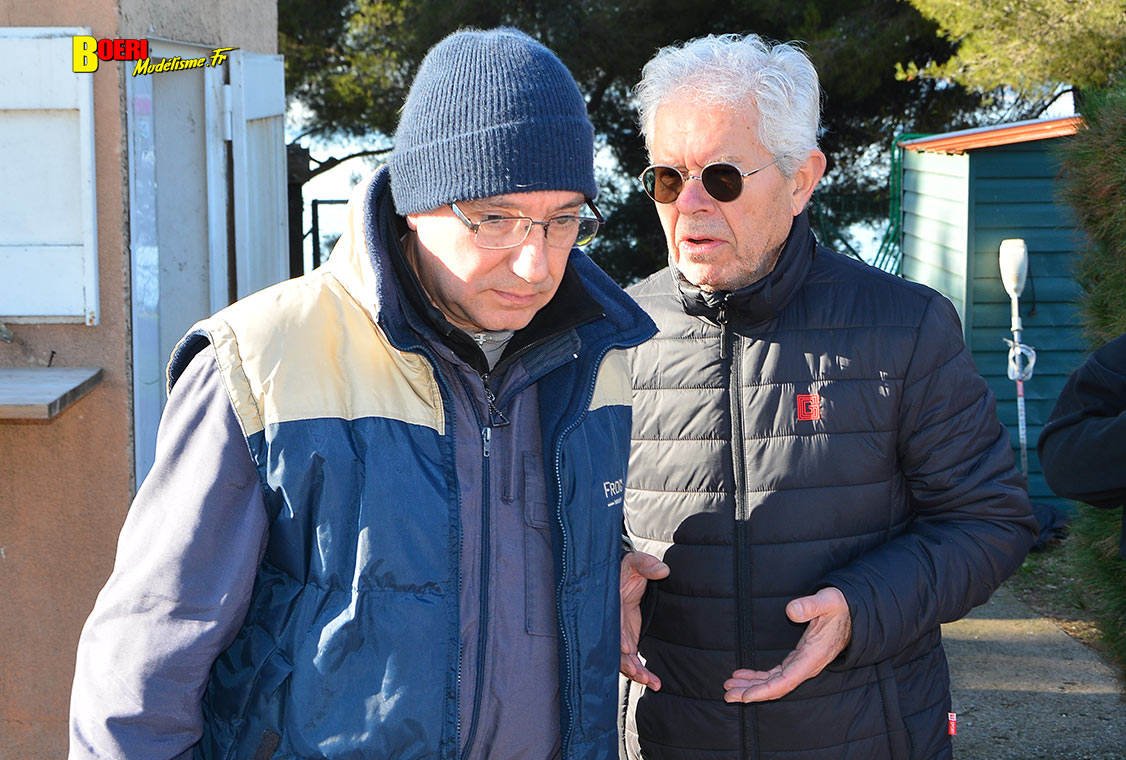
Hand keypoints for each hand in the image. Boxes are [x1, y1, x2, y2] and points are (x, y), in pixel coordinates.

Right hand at [620, 550, 669, 689]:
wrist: (625, 578)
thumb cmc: (628, 570)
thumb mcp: (635, 564)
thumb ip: (647, 565)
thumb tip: (663, 570)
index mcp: (609, 606)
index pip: (610, 624)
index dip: (616, 637)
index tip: (625, 648)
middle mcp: (611, 624)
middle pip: (614, 648)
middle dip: (625, 662)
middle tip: (637, 673)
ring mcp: (618, 635)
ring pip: (622, 659)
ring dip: (634, 671)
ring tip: (648, 680)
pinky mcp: (627, 641)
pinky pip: (631, 661)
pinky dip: (641, 672)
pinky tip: (654, 683)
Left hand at [723, 586, 850, 701]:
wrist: (852, 614)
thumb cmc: (839, 607)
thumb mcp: (828, 601)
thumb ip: (811, 605)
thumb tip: (791, 611)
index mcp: (812, 657)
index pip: (786, 681)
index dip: (765, 690)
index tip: (746, 695)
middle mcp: (806, 666)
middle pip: (776, 687)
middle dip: (752, 692)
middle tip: (727, 696)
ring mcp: (801, 664)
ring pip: (773, 682)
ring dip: (751, 686)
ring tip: (729, 688)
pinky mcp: (798, 660)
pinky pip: (775, 674)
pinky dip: (758, 676)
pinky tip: (741, 675)